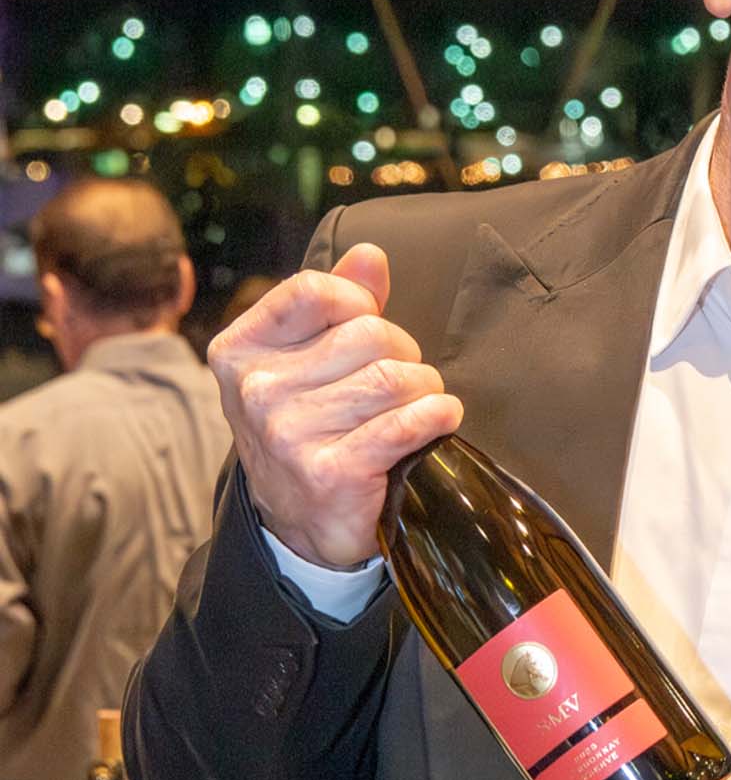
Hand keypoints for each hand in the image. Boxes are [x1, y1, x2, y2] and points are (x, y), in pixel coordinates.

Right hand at [207, 243, 462, 567]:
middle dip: (403, 353)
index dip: (359, 302)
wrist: (301, 524)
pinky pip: (405, 424)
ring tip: (420, 405)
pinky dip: (436, 416)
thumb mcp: (304, 362)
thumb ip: (336, 305)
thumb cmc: (308, 429)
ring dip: (424, 389)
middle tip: (403, 381)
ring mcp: (289, 434)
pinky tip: (440, 419)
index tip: (370, 327)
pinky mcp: (330, 472)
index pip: (313, 290)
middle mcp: (256, 391)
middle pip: (368, 334)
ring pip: (392, 379)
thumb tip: (370, 255)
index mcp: (241, 351)